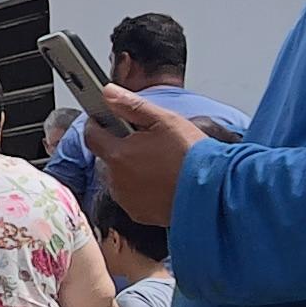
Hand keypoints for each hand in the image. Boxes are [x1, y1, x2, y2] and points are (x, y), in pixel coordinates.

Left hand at [85, 83, 206, 224]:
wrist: (214, 191)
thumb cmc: (192, 156)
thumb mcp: (165, 121)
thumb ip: (132, 105)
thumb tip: (108, 92)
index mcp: (118, 154)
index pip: (91, 135)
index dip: (97, 124)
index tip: (105, 119)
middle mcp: (116, 179)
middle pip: (108, 157)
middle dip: (122, 147)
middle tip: (148, 143)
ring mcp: (126, 198)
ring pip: (119, 177)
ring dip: (131, 169)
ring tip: (160, 164)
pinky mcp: (138, 213)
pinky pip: (132, 196)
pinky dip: (141, 189)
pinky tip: (162, 182)